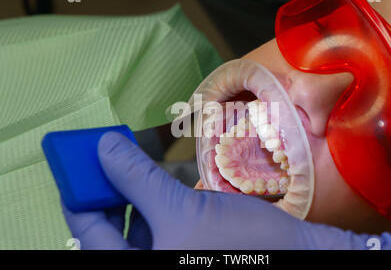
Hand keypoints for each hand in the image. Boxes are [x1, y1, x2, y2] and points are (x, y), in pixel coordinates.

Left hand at [61, 132, 390, 249]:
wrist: (301, 257)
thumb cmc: (243, 246)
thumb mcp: (182, 211)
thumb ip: (138, 179)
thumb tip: (105, 147)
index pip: (89, 237)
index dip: (79, 197)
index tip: (74, 165)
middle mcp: (151, 267)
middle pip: (110, 235)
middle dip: (107, 195)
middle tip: (104, 161)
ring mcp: (170, 261)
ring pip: (134, 231)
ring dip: (131, 197)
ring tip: (131, 169)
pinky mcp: (186, 255)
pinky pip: (157, 230)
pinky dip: (153, 205)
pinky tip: (158, 187)